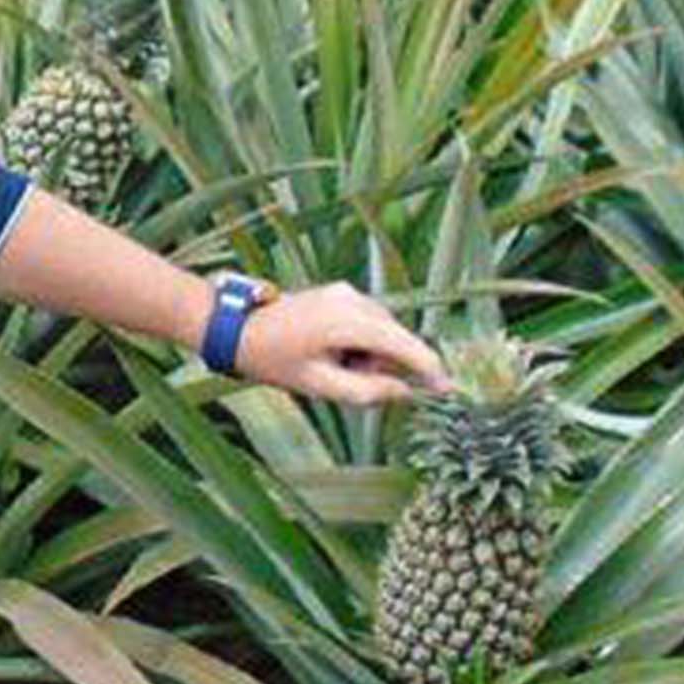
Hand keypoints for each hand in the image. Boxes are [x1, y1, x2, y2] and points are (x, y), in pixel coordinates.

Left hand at [233, 282, 449, 404]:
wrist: (236, 327)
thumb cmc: (272, 358)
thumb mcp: (320, 385)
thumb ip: (367, 392)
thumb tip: (404, 392)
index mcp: (350, 320)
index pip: (407, 345)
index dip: (430, 370)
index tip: (448, 391)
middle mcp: (354, 298)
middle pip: (396, 338)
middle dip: (386, 365)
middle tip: (349, 382)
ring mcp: (347, 292)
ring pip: (383, 331)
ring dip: (371, 355)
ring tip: (332, 366)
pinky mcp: (340, 293)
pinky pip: (367, 322)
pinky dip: (361, 343)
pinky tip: (332, 353)